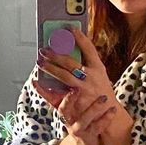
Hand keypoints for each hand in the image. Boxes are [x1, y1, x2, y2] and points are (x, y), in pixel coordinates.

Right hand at [32, 80, 117, 144]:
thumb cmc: (74, 122)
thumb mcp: (64, 111)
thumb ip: (53, 96)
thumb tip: (35, 81)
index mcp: (64, 114)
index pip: (58, 103)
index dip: (61, 95)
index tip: (67, 84)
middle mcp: (69, 121)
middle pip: (65, 110)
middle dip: (69, 100)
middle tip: (77, 88)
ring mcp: (79, 129)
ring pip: (84, 119)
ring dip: (94, 108)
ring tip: (103, 97)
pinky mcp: (90, 136)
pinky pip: (98, 127)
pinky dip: (106, 118)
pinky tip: (113, 109)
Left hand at [35, 29, 134, 144]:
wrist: (109, 116)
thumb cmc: (101, 92)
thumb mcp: (99, 75)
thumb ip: (86, 64)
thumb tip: (70, 49)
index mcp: (98, 68)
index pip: (89, 49)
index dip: (79, 37)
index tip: (69, 28)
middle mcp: (92, 78)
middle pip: (71, 63)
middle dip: (56, 54)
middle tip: (44, 48)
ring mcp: (85, 90)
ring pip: (64, 77)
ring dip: (50, 68)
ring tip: (40, 61)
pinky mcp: (77, 102)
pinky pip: (58, 94)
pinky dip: (45, 88)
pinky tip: (36, 81)